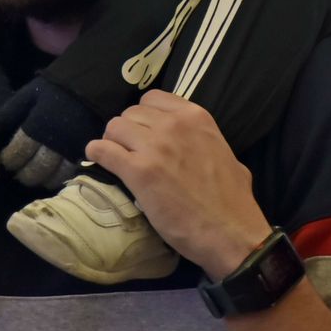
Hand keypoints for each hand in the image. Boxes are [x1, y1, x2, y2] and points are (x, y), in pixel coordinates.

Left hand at [0, 76, 100, 187]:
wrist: (97, 82)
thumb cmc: (60, 86)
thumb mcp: (31, 92)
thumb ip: (11, 110)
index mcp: (36, 127)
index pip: (17, 153)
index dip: (9, 160)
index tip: (6, 162)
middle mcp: (53, 143)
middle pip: (35, 169)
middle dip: (24, 174)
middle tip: (20, 175)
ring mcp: (72, 150)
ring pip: (54, 176)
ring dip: (43, 180)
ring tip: (37, 179)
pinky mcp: (88, 152)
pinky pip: (72, 172)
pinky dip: (61, 178)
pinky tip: (55, 177)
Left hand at [86, 90, 270, 279]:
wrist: (230, 232)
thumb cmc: (233, 201)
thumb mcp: (226, 155)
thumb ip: (206, 142)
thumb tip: (196, 147)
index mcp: (196, 117)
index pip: (152, 99)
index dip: (143, 116)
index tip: (143, 132)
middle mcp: (174, 124)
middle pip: (130, 114)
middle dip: (126, 131)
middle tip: (129, 151)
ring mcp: (155, 146)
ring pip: (114, 127)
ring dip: (111, 142)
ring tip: (115, 159)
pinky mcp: (138, 171)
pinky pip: (103, 150)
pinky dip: (97, 154)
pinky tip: (98, 161)